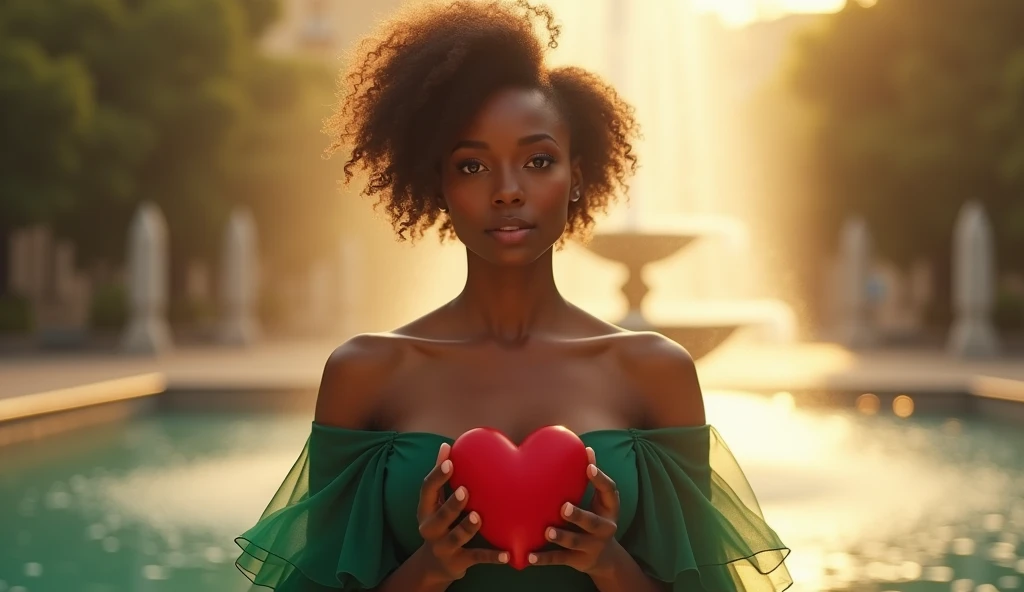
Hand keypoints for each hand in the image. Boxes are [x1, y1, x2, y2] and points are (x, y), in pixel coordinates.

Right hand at [416, 442, 509, 582]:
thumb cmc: (440, 522)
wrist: (435, 565)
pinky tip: (507, 555)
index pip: (427, 491)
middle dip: (452, 505)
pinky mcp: (458, 563)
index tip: (450, 461)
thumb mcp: (436, 502)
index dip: (437, 476)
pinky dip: (493, 557)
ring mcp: (443, 547)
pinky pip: (477, 558)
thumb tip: (446, 445)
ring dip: (467, 528)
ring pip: (456, 537)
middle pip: (440, 517)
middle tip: (465, 491)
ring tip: (478, 518)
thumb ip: (441, 476)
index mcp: (425, 510)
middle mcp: (430, 529)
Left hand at [527, 447, 620, 575]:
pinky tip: (529, 557)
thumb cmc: (596, 517)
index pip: (610, 491)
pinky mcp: (579, 561)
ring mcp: (592, 546)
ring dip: (561, 537)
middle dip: (579, 516)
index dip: (600, 479)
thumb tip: (587, 449)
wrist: (605, 558)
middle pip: (592, 522)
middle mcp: (605, 528)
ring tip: (547, 532)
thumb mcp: (599, 500)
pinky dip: (544, 558)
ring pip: (576, 542)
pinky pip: (560, 559)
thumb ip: (592, 479)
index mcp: (610, 509)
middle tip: (564, 508)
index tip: (588, 467)